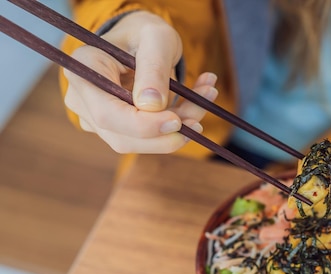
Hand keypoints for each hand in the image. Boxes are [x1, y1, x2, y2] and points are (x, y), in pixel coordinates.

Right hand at [63, 11, 217, 152]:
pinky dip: (179, 127)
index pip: (107, 113)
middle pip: (122, 137)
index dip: (143, 126)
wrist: (142, 42)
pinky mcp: (119, 129)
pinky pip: (151, 139)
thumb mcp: (157, 39)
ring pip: (141, 143)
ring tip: (206, 98)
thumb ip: (154, 68)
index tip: (177, 121)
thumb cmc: (146, 33)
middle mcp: (83, 99)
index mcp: (84, 69)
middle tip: (199, 121)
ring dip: (178, 131)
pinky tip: (199, 103)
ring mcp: (97, 118)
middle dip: (165, 135)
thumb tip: (151, 106)